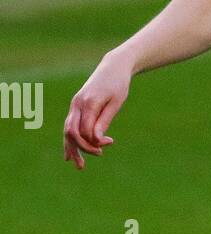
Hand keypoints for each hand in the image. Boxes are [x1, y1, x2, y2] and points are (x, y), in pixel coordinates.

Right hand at [63, 52, 130, 169]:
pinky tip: (69, 155)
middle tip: (99, 155)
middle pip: (71, 132)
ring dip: (73, 149)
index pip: (85, 130)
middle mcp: (77, 104)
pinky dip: (69, 141)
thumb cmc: (118, 84)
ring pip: (67, 131)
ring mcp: (74, 105)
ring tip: (80, 166)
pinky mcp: (76, 107)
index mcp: (88, 103)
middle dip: (81, 148)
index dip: (95, 141)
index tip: (110, 142)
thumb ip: (105, 120)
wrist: (113, 67)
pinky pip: (69, 126)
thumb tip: (96, 140)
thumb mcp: (116, 102)